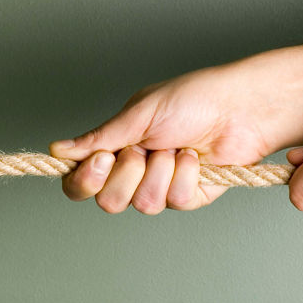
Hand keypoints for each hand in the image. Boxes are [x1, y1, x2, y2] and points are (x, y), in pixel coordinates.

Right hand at [50, 49, 302, 213]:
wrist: (243, 108)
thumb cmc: (194, 97)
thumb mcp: (139, 114)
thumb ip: (98, 138)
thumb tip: (59, 150)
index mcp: (115, 146)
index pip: (80, 181)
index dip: (85, 181)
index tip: (102, 160)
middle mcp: (134, 169)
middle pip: (108, 201)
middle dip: (128, 175)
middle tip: (145, 150)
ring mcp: (161, 184)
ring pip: (143, 204)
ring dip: (161, 173)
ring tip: (177, 148)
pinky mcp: (190, 195)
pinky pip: (176, 203)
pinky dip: (186, 178)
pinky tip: (197, 159)